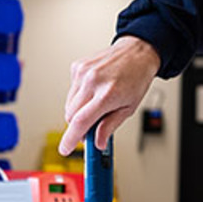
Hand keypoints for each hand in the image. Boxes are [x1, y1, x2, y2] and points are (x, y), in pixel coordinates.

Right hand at [59, 36, 160, 154]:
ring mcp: (82, 72)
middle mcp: (92, 81)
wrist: (136, 53)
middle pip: (71, 115)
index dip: (70, 139)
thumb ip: (110, 127)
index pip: (80, 122)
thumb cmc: (136, 78)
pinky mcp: (77, 66)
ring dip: (79, 110)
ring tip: (97, 103)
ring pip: (69, 104)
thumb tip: (98, 143)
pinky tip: (93, 90)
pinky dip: (79, 95)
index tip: (65, 149)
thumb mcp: (129, 108)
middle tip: (92, 126)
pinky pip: (71, 90)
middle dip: (79, 126)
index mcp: (107, 94)